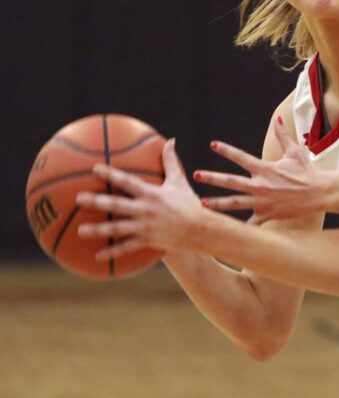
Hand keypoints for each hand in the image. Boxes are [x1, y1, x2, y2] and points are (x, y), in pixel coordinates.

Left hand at [77, 139, 206, 259]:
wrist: (201, 229)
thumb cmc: (190, 203)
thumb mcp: (180, 181)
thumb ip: (171, 161)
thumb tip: (170, 140)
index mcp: (152, 194)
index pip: (128, 182)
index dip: (111, 174)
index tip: (94, 168)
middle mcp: (146, 210)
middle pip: (117, 205)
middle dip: (96, 202)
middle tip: (78, 199)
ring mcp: (146, 227)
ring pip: (117, 228)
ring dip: (98, 230)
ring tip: (80, 231)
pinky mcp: (148, 241)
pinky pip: (127, 247)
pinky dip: (112, 252)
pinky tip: (97, 256)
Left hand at [197, 118, 326, 223]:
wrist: (319, 193)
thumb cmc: (306, 172)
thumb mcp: (294, 152)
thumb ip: (282, 135)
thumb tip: (277, 119)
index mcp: (265, 169)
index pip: (241, 157)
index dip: (227, 150)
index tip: (213, 145)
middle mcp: (260, 185)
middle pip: (231, 181)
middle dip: (212, 178)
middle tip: (196, 175)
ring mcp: (262, 201)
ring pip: (235, 203)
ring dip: (217, 203)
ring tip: (201, 203)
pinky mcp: (267, 214)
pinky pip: (250, 223)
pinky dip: (240, 227)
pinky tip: (226, 230)